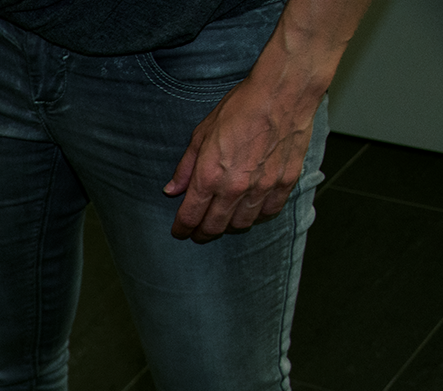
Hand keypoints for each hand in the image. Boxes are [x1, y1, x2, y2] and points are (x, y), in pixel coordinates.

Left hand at [162, 75, 320, 242]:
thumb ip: (185, 167)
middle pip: (214, 227)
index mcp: (209, 176)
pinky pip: (269, 212)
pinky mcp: (285, 182)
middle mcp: (234, 187)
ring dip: (229, 227)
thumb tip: (171, 190)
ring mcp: (262, 187)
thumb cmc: (241, 107)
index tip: (180, 232)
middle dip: (202, 233)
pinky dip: (257, 216)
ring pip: (242, 224)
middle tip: (198, 233)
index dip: (182, 229)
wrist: (283, 92)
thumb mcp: (202, 134)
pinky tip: (251, 210)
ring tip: (223, 221)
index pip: (190, 217)